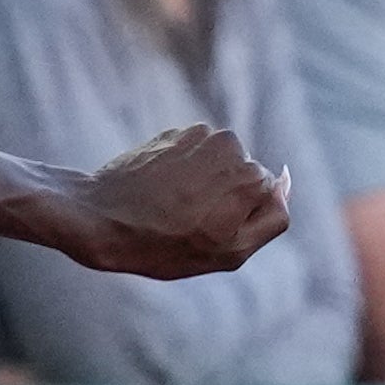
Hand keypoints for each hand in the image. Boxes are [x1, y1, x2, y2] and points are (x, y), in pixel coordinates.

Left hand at [53, 119, 292, 281]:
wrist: (98, 220)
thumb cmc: (163, 246)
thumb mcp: (230, 252)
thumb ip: (272, 219)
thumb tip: (286, 183)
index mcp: (251, 177)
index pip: (269, 196)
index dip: (243, 219)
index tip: (211, 232)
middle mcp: (232, 145)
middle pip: (245, 176)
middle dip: (225, 198)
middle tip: (188, 224)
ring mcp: (200, 134)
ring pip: (220, 163)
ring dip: (203, 184)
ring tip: (170, 208)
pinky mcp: (173, 132)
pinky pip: (194, 155)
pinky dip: (182, 172)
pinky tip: (158, 192)